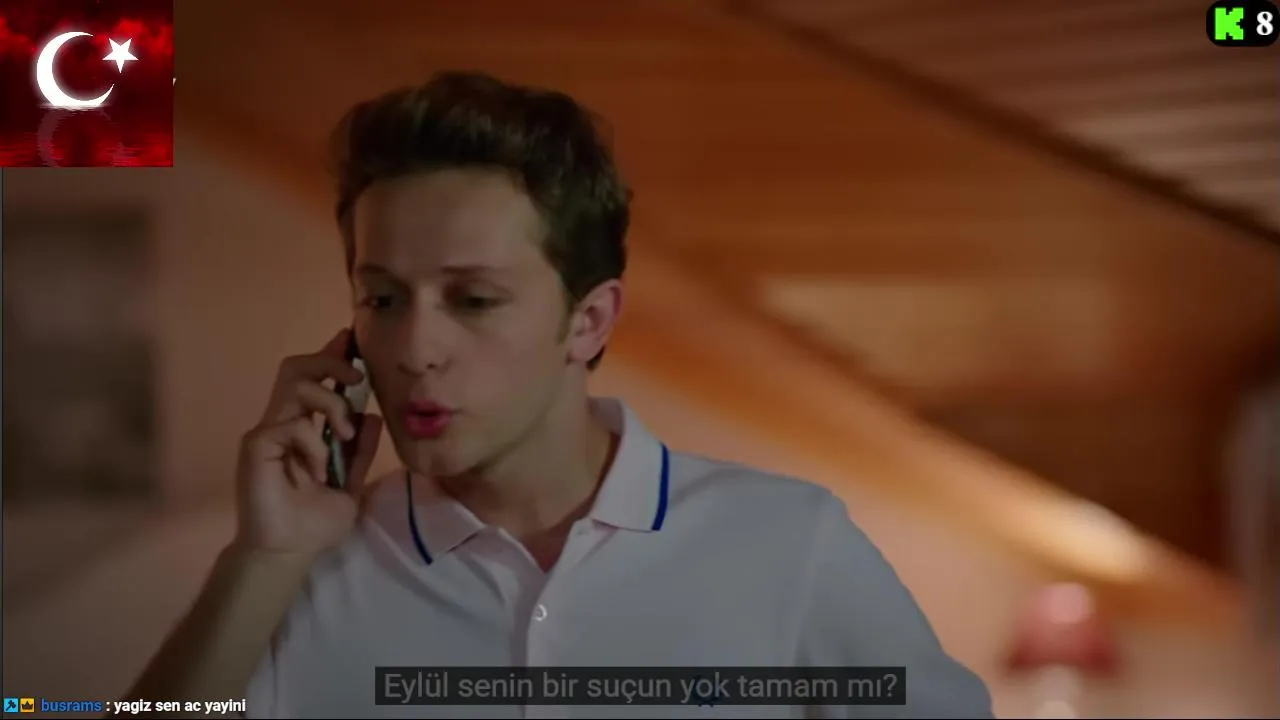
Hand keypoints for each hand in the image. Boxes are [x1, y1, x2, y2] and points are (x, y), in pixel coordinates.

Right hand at [233, 329, 382, 556]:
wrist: (289, 553)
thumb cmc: (314, 521)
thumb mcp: (351, 483)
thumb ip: (360, 451)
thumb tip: (372, 416)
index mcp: (305, 426)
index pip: (315, 378)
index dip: (332, 354)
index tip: (353, 338)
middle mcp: (283, 422)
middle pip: (297, 366)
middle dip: (331, 362)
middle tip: (357, 381)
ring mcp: (267, 432)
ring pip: (295, 384)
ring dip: (331, 402)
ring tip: (344, 435)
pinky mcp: (256, 447)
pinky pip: (292, 424)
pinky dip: (316, 443)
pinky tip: (319, 470)